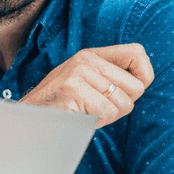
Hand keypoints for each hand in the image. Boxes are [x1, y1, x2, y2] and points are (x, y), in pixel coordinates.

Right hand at [19, 43, 154, 127]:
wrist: (30, 118)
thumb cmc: (62, 105)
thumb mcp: (85, 82)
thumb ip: (109, 77)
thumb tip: (143, 81)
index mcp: (90, 55)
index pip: (137, 53)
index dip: (143, 75)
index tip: (130, 91)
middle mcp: (86, 60)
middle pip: (136, 86)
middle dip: (123, 104)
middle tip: (99, 107)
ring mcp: (79, 73)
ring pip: (124, 103)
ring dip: (110, 115)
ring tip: (87, 111)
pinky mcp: (74, 89)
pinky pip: (108, 112)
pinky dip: (99, 121)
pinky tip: (81, 115)